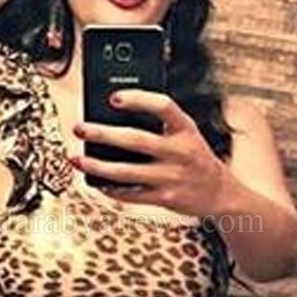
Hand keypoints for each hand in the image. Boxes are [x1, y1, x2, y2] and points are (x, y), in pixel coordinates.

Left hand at [72, 89, 226, 217]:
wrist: (220, 193)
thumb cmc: (195, 158)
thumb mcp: (187, 134)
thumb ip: (162, 125)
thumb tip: (116, 118)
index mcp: (186, 129)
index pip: (163, 106)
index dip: (138, 99)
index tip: (113, 98)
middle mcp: (179, 152)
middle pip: (135, 140)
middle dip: (103, 134)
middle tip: (79, 128)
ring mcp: (171, 177)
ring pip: (126, 172)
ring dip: (97, 166)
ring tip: (76, 159)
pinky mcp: (164, 198)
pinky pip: (131, 195)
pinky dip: (110, 188)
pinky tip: (96, 182)